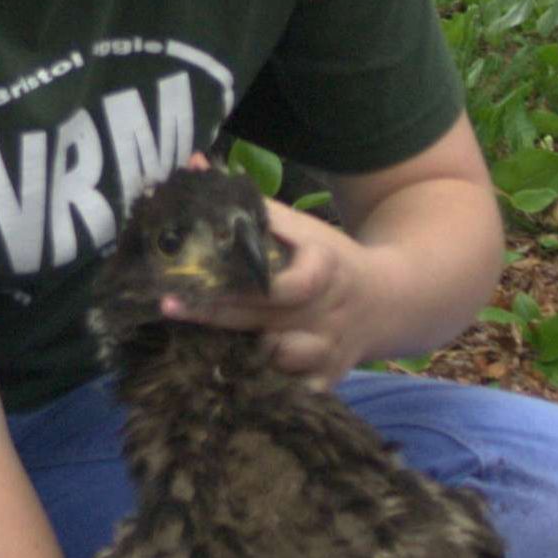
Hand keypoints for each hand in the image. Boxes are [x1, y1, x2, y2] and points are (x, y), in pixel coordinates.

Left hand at [167, 195, 382, 379]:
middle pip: (262, 321)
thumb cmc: (331, 259)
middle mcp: (327, 314)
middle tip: (168, 308)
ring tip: (205, 344)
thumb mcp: (302, 228)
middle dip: (212, 315)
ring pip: (276, 361)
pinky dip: (266, 387)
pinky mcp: (328, 380)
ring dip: (242, 353)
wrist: (389, 301)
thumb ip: (250, 205)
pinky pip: (291, 391)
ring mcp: (328, 351)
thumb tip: (194, 167)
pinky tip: (238, 379)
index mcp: (324, 271)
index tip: (188, 283)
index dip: (232, 287)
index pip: (276, 285)